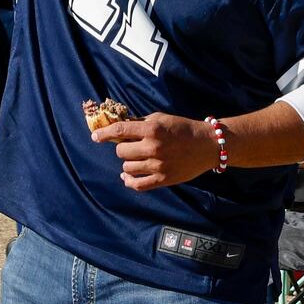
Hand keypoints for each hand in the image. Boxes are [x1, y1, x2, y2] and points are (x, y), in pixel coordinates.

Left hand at [93, 112, 219, 191]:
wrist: (208, 145)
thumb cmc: (182, 129)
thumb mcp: (160, 119)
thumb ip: (139, 123)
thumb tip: (116, 127)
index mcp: (152, 129)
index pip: (119, 130)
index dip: (103, 133)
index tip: (95, 136)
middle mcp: (153, 147)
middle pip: (121, 151)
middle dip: (123, 147)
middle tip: (132, 146)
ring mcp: (159, 165)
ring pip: (127, 167)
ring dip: (128, 162)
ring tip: (138, 158)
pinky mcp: (164, 179)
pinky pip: (137, 185)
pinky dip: (128, 181)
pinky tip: (126, 177)